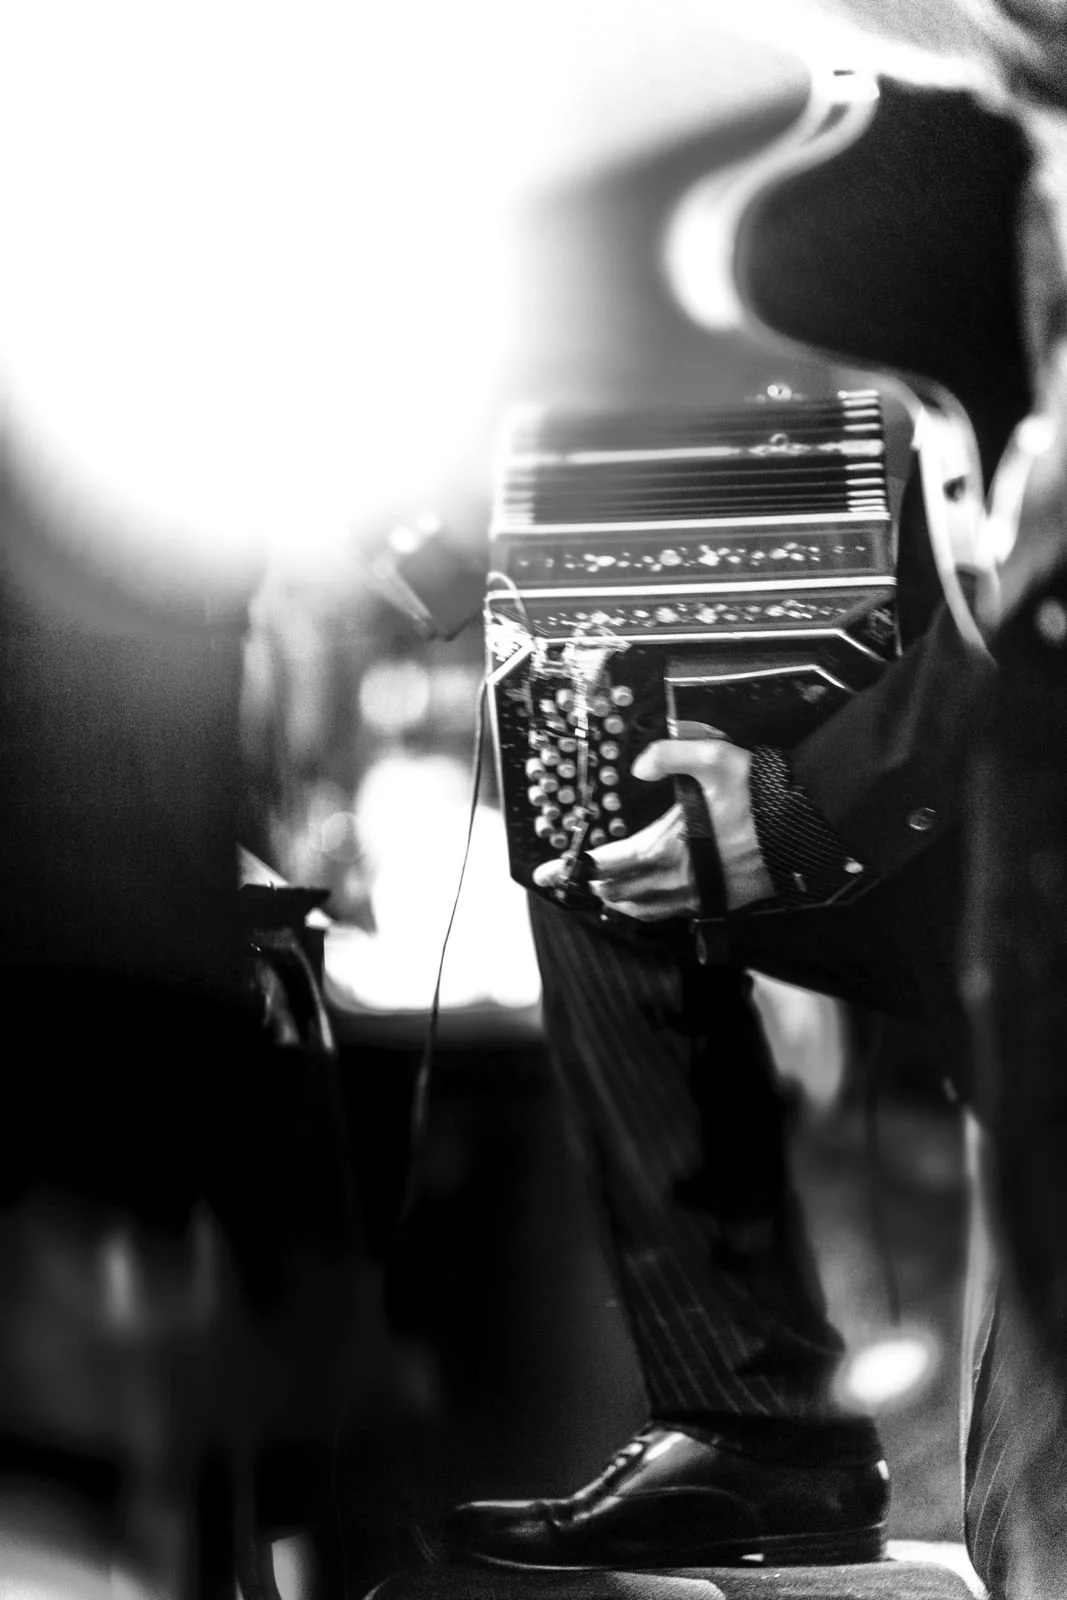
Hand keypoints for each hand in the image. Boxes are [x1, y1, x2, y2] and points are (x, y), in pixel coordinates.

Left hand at [532, 738, 774, 920]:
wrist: (808, 826)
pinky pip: (669, 913)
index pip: (611, 863)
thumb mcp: (715, 758)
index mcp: (671, 847)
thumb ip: (671, 756)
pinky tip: (637, 902)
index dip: (578, 866)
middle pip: (620, 891)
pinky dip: (644, 909)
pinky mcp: (717, 901)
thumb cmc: (761, 793)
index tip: (549, 870)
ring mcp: (699, 894)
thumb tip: (638, 767)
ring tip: (597, 890)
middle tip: (566, 878)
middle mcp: (681, 878)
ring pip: (642, 908)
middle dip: (590, 885)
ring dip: (615, 900)